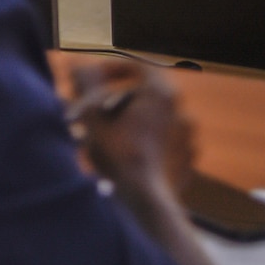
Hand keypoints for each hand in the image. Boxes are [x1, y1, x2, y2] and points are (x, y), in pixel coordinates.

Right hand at [69, 58, 195, 196]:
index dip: (110, 69)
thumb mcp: (92, 114)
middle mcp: (180, 110)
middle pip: (144, 93)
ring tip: (105, 137)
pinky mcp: (188, 158)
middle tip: (93, 112)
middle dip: (115, 99)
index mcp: (160, 93)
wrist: (146, 202)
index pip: (137, 65)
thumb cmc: (118, 155)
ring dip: (129, 120)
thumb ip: (85, 82)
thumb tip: (76, 62)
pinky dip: (144, 141)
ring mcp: (188, 136)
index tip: (92, 81)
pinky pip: (163, 140)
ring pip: (153, 118)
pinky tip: (125, 155)